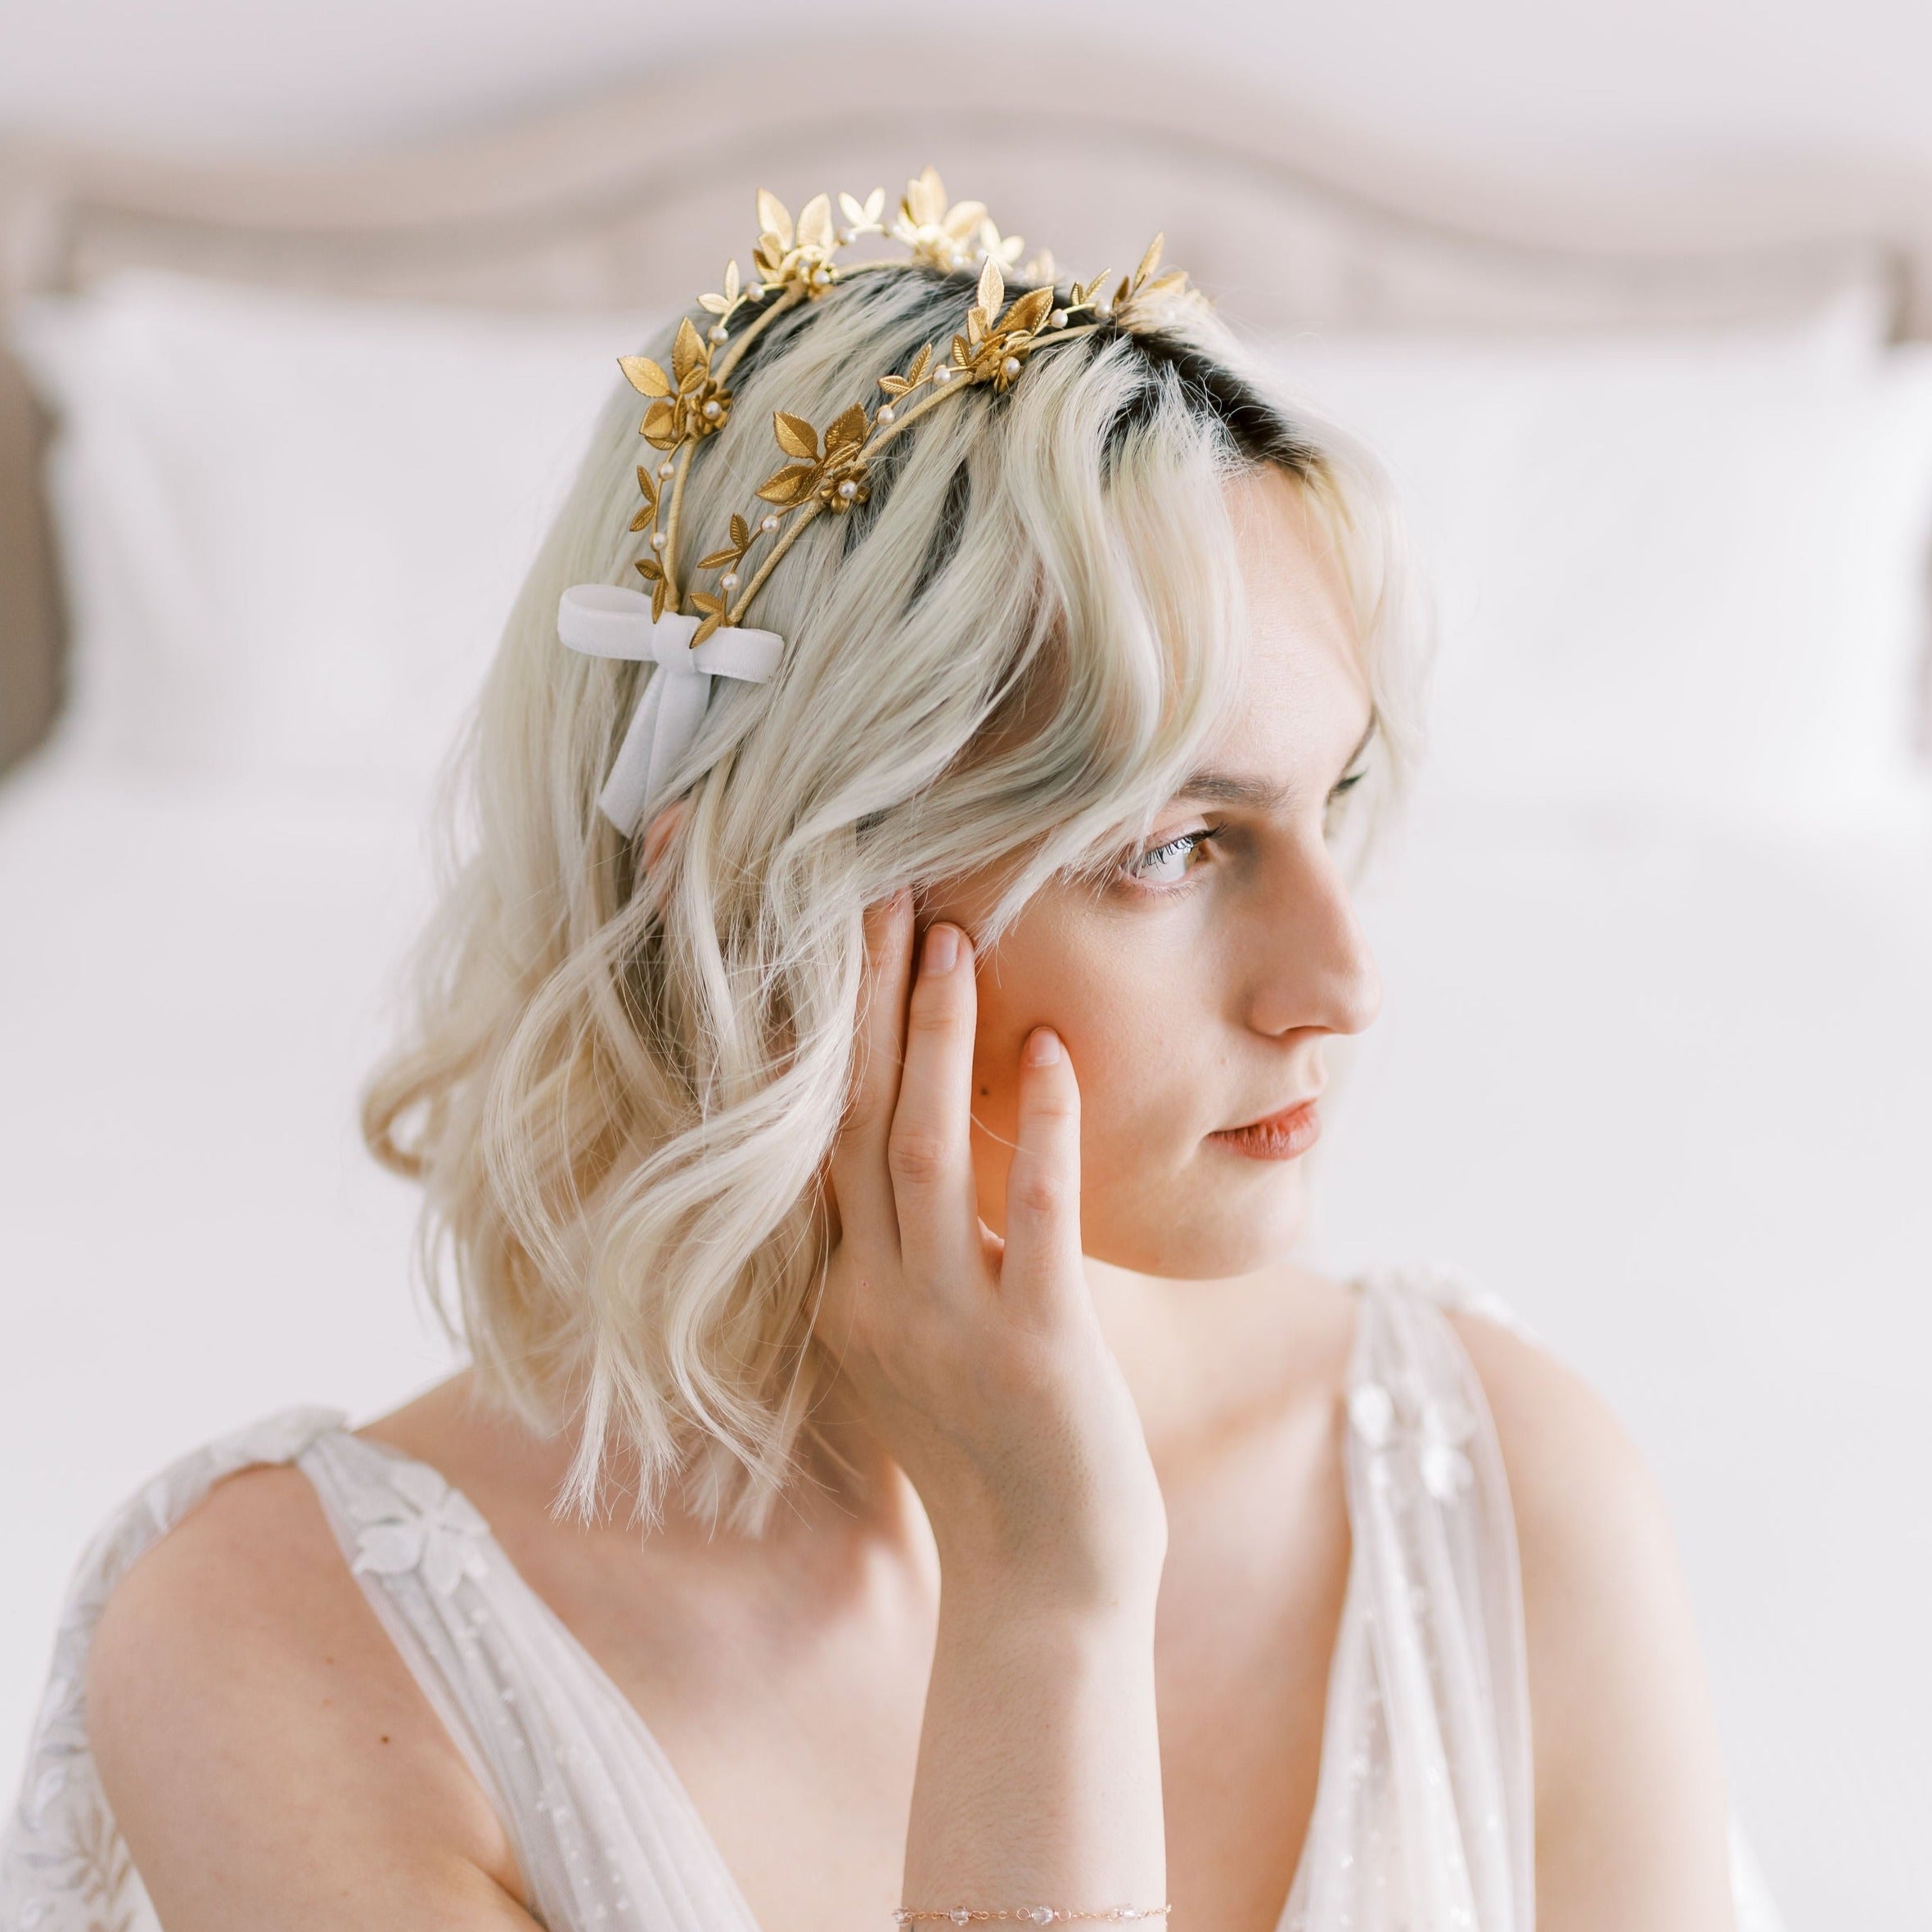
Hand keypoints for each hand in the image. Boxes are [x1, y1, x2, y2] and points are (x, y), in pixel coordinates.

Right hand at [814, 891, 1167, 1614]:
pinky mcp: (1034, 1347)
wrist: (1040, 1589)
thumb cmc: (990, 1461)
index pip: (811, 1137)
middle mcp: (872, 1297)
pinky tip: (1049, 1053)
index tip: (817, 939)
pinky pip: (1029, 1215)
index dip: (811, 1035)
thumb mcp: (919, 1350)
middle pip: (845, 1119)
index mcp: (841, 1292)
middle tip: (868, 890)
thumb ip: (899, 1259)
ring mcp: (946, 1323)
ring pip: (917, 1150)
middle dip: (855, 1002)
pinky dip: (1036, 1128)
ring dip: (931, 1038)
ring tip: (949, 937)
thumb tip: (915, 1155)